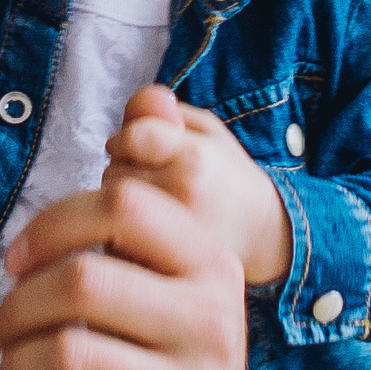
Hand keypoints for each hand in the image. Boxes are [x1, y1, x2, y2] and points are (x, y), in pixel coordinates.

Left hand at [0, 169, 288, 369]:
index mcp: (211, 265)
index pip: (125, 204)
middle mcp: (214, 323)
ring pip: (66, 357)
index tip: (17, 261)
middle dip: (17, 307)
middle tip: (2, 330)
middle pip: (83, 281)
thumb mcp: (170, 290)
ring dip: (15, 367)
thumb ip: (126, 235)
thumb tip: (53, 203)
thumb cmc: (165, 359)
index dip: (52, 223)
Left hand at [104, 84, 290, 284]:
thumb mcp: (208, 132)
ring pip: (110, 207)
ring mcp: (167, 238)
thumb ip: (168, 111)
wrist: (260, 238)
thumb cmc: (227, 178)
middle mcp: (180, 199)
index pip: (133, 136)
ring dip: (120, 201)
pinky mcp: (153, 265)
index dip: (129, 138)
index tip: (139, 146)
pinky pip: (112, 241)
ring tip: (156, 206)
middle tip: (157, 180)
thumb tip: (136, 105)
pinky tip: (149, 232)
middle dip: (124, 169)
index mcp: (196, 161)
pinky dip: (120, 234)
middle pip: (115, 171)